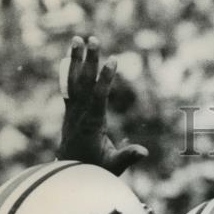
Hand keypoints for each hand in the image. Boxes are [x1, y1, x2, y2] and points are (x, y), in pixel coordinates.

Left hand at [57, 36, 147, 175]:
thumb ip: (127, 157)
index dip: (106, 79)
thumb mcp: (113, 167)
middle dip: (89, 60)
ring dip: (75, 59)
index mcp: (91, 125)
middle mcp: (79, 114)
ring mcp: (72, 112)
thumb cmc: (94, 170)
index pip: (99, 97)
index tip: (113, 61)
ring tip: (77, 39)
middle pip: (84, 83)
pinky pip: (70, 87)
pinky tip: (70, 58)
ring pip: (74, 81)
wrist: (70, 175)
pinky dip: (70, 71)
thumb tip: (144, 151)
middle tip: (93, 39)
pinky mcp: (70, 112)